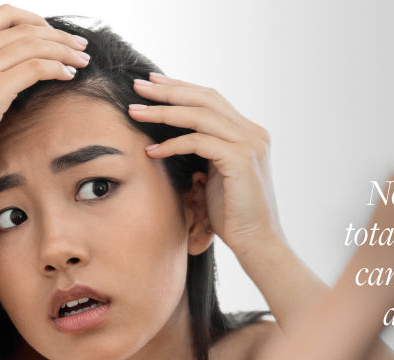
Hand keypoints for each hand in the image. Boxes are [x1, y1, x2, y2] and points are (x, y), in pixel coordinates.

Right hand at [0, 4, 89, 245]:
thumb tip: (21, 60)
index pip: (5, 15)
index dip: (37, 20)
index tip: (56, 34)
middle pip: (25, 29)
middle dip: (59, 36)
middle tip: (81, 47)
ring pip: (34, 45)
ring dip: (64, 51)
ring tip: (82, 61)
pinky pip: (35, 68)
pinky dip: (57, 68)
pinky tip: (69, 76)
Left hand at [128, 74, 281, 259]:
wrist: (258, 243)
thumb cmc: (233, 215)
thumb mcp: (217, 174)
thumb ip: (206, 151)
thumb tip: (176, 136)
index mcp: (249, 133)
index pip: (212, 99)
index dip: (181, 88)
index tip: (152, 83)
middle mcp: (253, 133)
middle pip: (205, 99)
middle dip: (169, 90)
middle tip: (138, 85)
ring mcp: (250, 144)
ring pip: (199, 115)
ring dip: (163, 112)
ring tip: (135, 112)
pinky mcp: (241, 159)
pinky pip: (198, 142)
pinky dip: (172, 144)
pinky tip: (152, 151)